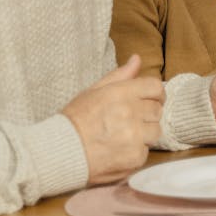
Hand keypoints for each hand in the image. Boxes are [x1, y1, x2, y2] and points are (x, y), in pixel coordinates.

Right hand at [62, 55, 163, 183]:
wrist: (58, 153)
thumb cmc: (75, 121)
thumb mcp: (93, 92)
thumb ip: (119, 76)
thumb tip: (137, 59)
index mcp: (121, 93)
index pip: (156, 87)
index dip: (155, 94)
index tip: (150, 100)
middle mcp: (131, 112)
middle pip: (157, 109)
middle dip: (146, 114)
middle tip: (127, 121)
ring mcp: (135, 135)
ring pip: (155, 130)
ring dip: (144, 134)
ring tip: (122, 136)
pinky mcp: (135, 156)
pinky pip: (146, 151)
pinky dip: (135, 152)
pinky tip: (118, 150)